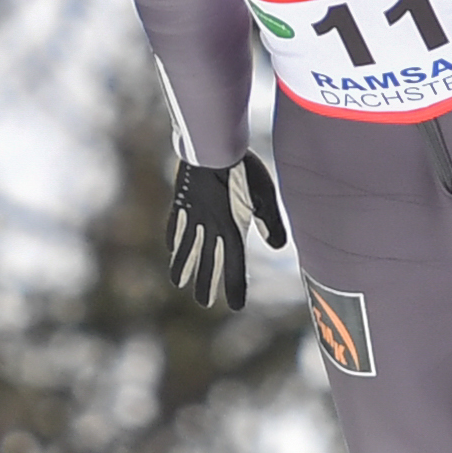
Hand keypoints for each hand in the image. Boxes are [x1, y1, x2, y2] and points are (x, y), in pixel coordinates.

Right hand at [165, 152, 287, 309]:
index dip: (235, 287)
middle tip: (203, 303)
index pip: (234, 265)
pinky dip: (174, 240)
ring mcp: (192, 215)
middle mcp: (209, 227)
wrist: (212, 146)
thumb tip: (278, 246)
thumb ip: (271, 222)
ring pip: (186, 248)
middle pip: (207, 262)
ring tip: (178, 283)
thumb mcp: (264, 195)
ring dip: (183, 268)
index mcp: (230, 228)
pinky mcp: (182, 201)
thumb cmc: (243, 169)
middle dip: (206, 283)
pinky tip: (172, 248)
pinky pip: (176, 225)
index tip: (236, 306)